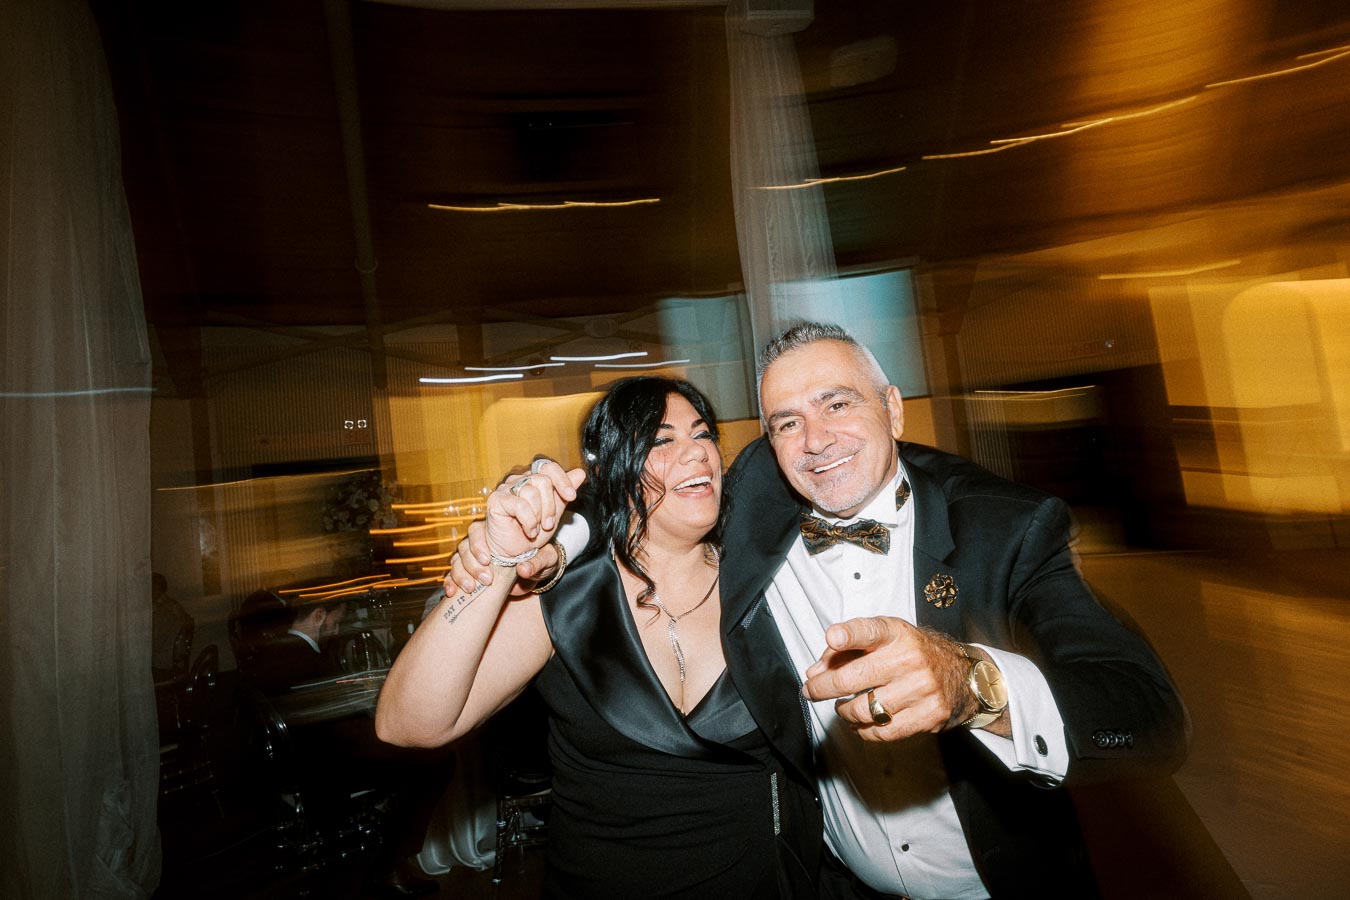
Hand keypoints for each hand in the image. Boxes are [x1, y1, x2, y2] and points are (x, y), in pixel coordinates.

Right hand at [443, 459, 582, 595]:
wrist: (515, 552)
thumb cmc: (532, 532)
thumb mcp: (554, 513)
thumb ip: (564, 493)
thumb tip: (580, 473)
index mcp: (533, 479)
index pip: (549, 467)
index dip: (562, 480)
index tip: (572, 496)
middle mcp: (518, 480)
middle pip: (543, 480)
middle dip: (550, 506)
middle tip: (548, 524)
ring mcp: (506, 488)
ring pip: (531, 492)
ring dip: (539, 516)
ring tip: (536, 530)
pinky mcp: (497, 499)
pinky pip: (520, 505)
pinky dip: (529, 521)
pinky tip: (529, 531)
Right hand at [446, 521, 561, 596]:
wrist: (536, 575)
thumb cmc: (541, 561)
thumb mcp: (545, 559)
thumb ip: (536, 562)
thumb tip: (523, 569)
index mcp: (497, 533)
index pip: (477, 530)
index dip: (478, 544)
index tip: (487, 559)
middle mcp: (482, 543)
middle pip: (464, 547)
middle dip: (472, 564)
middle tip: (486, 579)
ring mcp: (473, 558)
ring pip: (457, 561)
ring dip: (461, 575)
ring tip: (471, 588)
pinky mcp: (469, 574)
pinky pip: (453, 576)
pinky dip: (450, 583)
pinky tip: (451, 593)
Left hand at [801, 616, 975, 741]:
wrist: (964, 675)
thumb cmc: (913, 654)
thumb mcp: (884, 640)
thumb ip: (846, 651)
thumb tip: (815, 673)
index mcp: (896, 634)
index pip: (870, 631)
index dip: (849, 634)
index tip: (833, 637)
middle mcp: (909, 659)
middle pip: (853, 679)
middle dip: (822, 687)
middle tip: (811, 690)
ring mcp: (922, 688)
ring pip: (863, 710)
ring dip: (844, 711)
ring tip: (843, 706)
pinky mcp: (930, 715)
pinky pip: (882, 731)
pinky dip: (864, 730)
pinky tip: (861, 722)